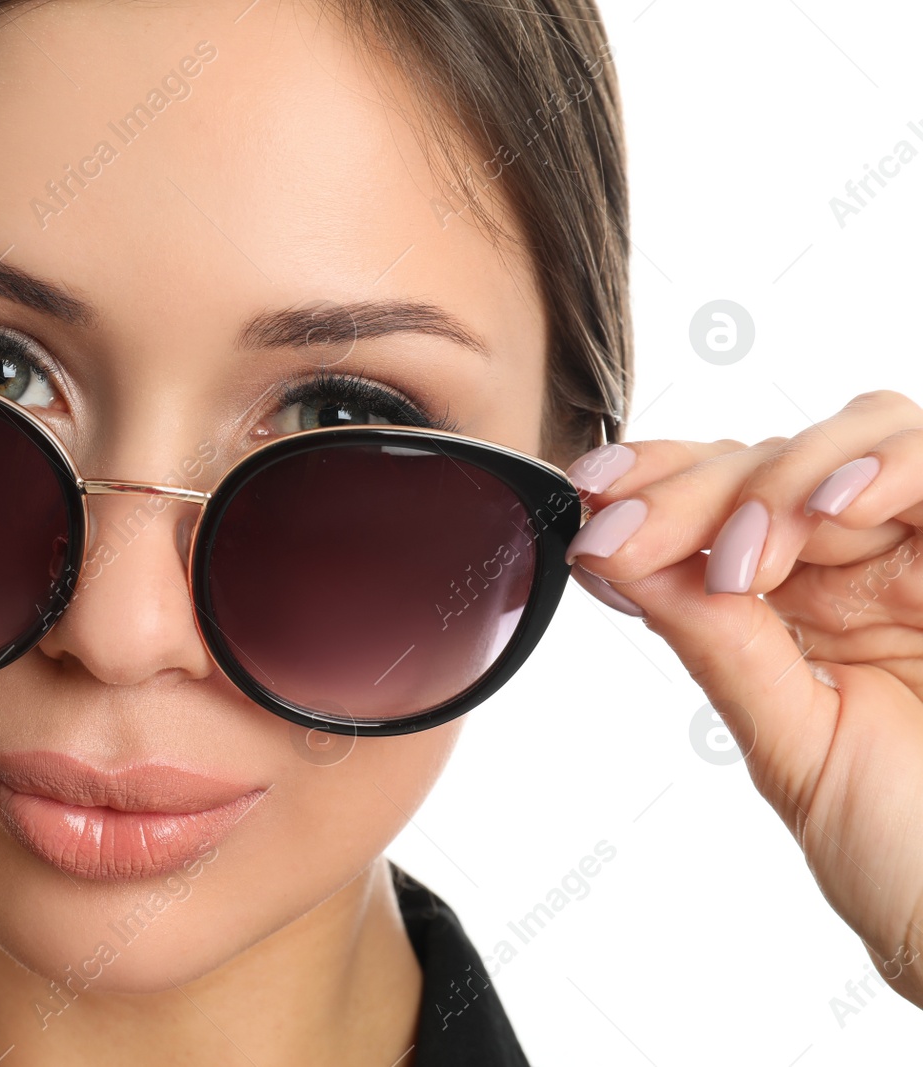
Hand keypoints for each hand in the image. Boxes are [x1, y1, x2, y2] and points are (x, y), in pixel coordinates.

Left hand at [563, 390, 922, 1007]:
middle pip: (773, 456)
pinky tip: (832, 508)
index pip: (724, 499)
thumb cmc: (907, 855)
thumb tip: (611, 553)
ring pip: (860, 433)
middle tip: (629, 536)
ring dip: (779, 478)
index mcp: (808, 601)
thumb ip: (715, 640)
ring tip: (743, 557)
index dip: (653, 479)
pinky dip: (887, 466)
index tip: (586, 496)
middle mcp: (873, 563)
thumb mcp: (788, 742)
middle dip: (688, 488)